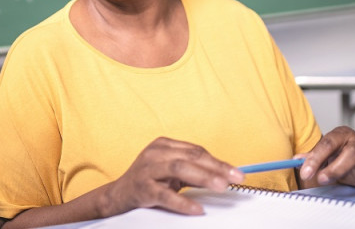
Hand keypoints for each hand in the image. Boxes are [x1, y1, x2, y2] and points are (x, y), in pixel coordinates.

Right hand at [100, 137, 244, 216]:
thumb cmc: (149, 181)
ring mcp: (147, 170)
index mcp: (163, 145)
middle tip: (234, 178)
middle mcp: (154, 153)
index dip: (217, 161)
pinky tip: (197, 209)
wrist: (119, 196)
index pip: (196, 150)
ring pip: (179, 168)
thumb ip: (192, 171)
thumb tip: (221, 175)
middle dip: (215, 167)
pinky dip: (183, 202)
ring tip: (220, 186)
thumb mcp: (170, 172)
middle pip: (190, 157)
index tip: (235, 172)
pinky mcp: (142, 188)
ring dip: (203, 177)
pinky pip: (165, 195)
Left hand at [298, 126, 354, 204]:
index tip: (305, 171)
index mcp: (341, 136)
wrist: (343, 161)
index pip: (328, 143)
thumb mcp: (318, 156)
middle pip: (353, 151)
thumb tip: (296, 160)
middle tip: (324, 178)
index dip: (316, 157)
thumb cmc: (331, 157)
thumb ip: (309, 158)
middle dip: (338, 165)